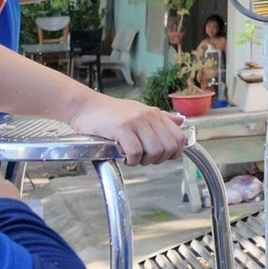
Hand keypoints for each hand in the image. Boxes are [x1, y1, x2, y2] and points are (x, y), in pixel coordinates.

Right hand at [69, 92, 187, 165]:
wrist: (86, 107)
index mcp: (155, 114)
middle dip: (158, 159)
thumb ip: (161, 118)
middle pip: (169, 147)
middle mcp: (149, 116)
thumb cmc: (111, 113)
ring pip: (155, 151)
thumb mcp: (139, 111)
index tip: (162, 158)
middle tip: (144, 159)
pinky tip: (123, 157)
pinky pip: (136, 152)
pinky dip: (131, 160)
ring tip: (133, 158)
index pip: (179, 137)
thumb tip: (181, 121)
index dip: (174, 153)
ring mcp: (136, 121)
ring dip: (144, 161)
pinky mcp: (122, 128)